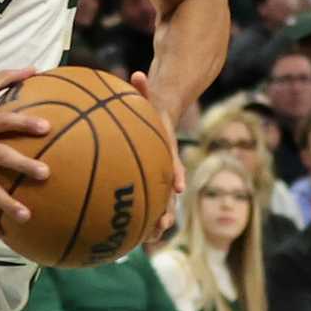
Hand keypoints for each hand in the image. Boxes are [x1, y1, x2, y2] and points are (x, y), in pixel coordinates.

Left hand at [129, 71, 183, 242]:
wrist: (165, 110)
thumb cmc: (150, 103)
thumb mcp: (147, 94)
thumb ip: (143, 86)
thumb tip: (138, 72)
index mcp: (165, 146)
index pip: (173, 160)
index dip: (176, 172)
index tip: (179, 187)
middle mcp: (166, 161)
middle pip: (170, 188)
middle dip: (168, 206)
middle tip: (163, 224)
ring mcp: (161, 171)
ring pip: (162, 199)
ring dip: (157, 217)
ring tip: (150, 238)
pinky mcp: (151, 176)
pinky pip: (147, 198)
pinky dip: (142, 213)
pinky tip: (131, 232)